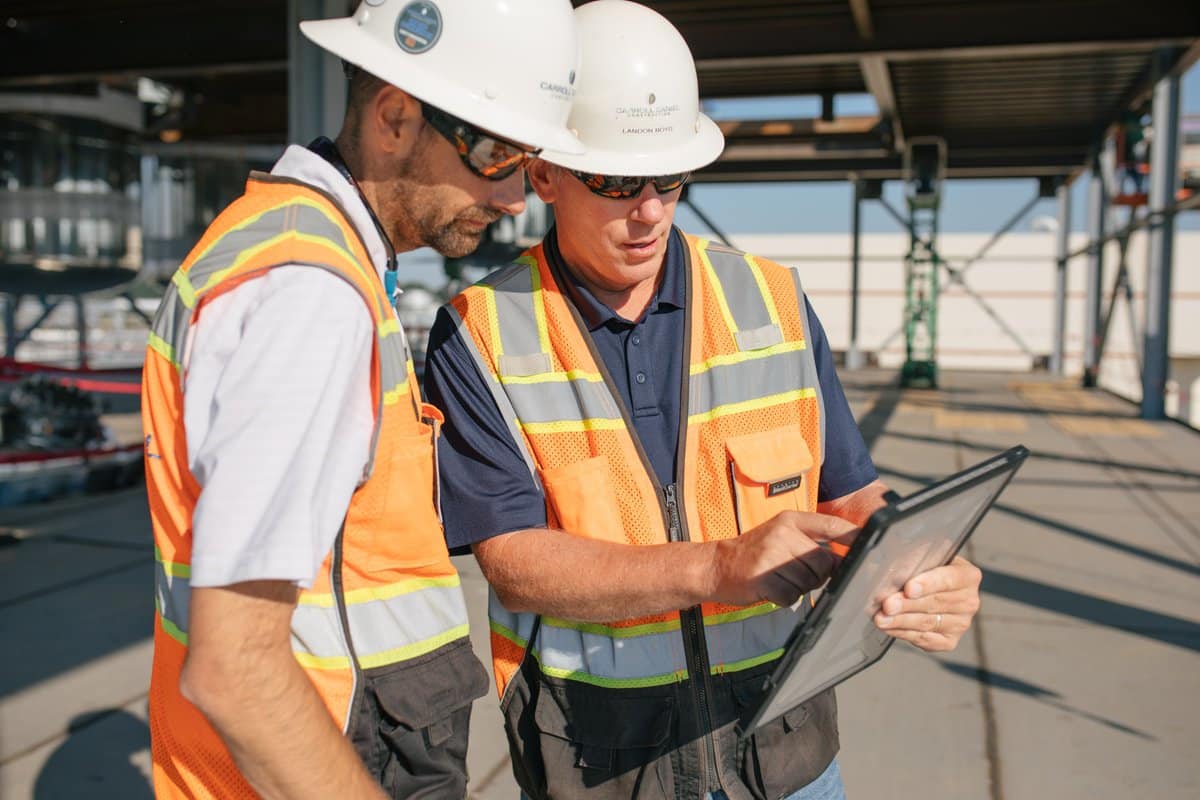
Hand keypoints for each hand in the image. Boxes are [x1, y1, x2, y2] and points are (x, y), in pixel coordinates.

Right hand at [711, 510, 858, 607]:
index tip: (872, 546)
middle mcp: (782, 534)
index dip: (854, 537)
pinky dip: (787, 598)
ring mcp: (771, 556)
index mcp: (790, 520)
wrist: (716, 566)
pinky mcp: (763, 579)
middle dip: (819, 574)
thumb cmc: (755, 552)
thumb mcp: (781, 533)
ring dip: (802, 587)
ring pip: (811, 581)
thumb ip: (811, 539)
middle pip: (825, 561)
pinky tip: (772, 589)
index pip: (832, 526)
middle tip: (799, 574)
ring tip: (782, 579)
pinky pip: (793, 596)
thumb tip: (846, 558)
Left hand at [873, 556, 981, 651]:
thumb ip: (910, 560)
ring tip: (881, 619)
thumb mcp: (922, 557)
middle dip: (908, 604)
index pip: (948, 579)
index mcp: (968, 575)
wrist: (930, 590)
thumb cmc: (924, 569)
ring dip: (901, 621)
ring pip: (928, 623)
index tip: (909, 588)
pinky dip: (904, 633)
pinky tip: (889, 627)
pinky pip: (925, 639)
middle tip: (887, 605)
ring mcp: (961, 623)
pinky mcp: (949, 641)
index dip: (928, 584)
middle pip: (936, 603)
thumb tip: (887, 569)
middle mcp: (969, 601)